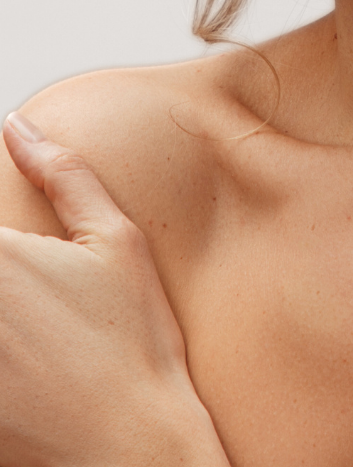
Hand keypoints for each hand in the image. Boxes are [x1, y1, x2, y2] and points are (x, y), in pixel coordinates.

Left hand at [0, 112, 228, 466]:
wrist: (128, 444)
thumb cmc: (133, 341)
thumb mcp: (117, 242)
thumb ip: (65, 174)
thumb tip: (19, 125)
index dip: (1, 233)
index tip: (20, 249)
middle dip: (5, 267)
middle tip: (32, 290)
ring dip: (0, 306)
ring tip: (28, 317)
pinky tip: (20, 352)